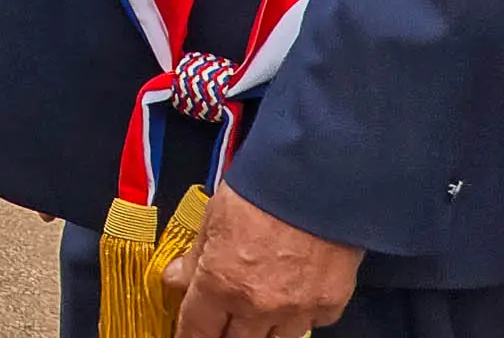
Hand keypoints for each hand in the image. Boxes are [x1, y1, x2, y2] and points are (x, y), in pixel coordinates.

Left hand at [167, 182, 362, 336]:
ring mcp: (295, 311)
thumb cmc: (259, 189)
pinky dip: (297, 315)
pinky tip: (291, 295)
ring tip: (255, 311)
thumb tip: (176, 277)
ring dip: (261, 329)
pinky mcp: (328, 306)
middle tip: (221, 323)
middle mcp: (257, 306)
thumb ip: (195, 256)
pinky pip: (308, 324)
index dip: (189, 336)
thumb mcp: (212, 216)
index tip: (187, 337)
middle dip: (224, 334)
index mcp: (221, 282)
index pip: (197, 328)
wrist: (315, 181)